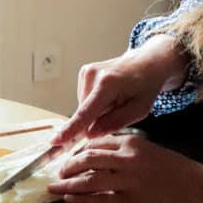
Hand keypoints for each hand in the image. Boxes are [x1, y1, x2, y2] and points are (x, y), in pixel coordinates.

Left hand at [47, 133, 202, 202]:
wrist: (192, 187)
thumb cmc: (171, 168)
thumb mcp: (148, 149)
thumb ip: (124, 150)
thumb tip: (97, 156)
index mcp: (131, 143)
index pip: (97, 143)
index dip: (78, 150)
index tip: (69, 157)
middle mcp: (127, 159)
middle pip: (88, 158)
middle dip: (69, 166)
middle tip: (59, 172)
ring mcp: (127, 180)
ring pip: (89, 179)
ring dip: (68, 184)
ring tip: (55, 187)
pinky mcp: (129, 200)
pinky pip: (98, 200)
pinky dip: (81, 200)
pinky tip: (70, 200)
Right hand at [52, 36, 188, 144]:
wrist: (147, 62)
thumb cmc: (146, 86)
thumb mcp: (140, 109)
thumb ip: (115, 122)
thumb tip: (89, 134)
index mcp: (108, 84)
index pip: (86, 112)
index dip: (71, 129)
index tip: (55, 140)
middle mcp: (92, 75)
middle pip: (85, 113)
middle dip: (98, 119)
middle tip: (120, 108)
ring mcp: (86, 72)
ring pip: (84, 107)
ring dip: (98, 111)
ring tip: (117, 99)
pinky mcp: (83, 73)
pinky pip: (85, 99)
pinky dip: (96, 102)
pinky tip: (110, 95)